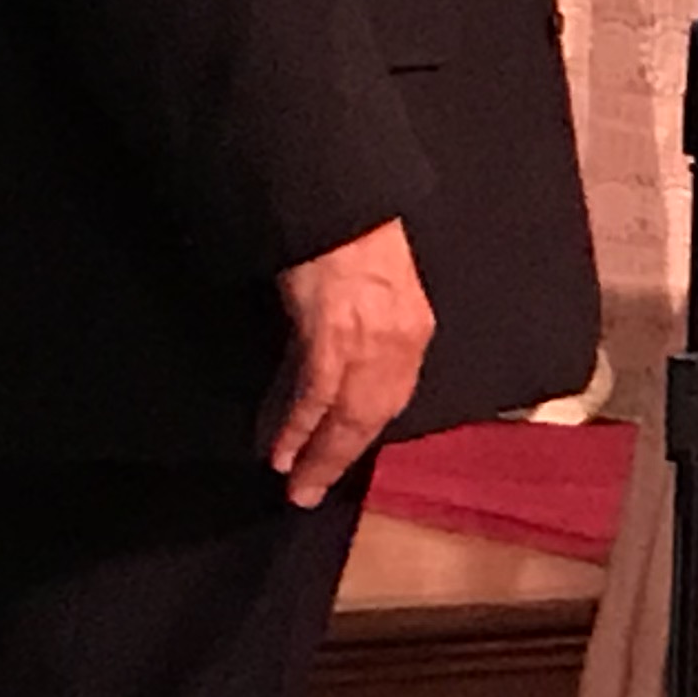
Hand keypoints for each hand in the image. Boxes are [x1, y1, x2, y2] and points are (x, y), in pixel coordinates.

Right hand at [268, 216, 431, 507]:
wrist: (339, 203)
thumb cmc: (355, 244)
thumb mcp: (377, 294)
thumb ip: (369, 334)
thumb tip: (343, 374)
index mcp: (414, 330)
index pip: (393, 397)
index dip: (365, 434)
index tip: (342, 459)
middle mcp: (400, 340)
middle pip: (374, 415)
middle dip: (342, 458)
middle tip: (311, 493)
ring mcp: (369, 339)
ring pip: (348, 414)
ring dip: (321, 456)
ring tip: (297, 487)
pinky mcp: (333, 334)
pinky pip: (317, 394)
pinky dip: (300, 428)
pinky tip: (283, 453)